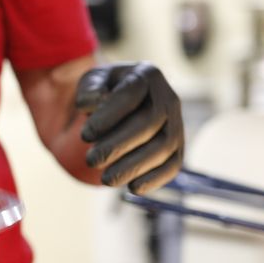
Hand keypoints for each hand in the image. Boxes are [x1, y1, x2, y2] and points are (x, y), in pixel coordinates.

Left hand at [74, 62, 183, 193]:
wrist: (124, 103)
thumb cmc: (105, 91)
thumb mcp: (92, 81)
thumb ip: (88, 89)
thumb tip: (92, 104)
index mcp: (146, 75)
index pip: (130, 95)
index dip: (108, 117)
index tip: (85, 136)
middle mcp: (168, 98)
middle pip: (149, 123)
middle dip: (118, 146)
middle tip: (92, 161)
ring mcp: (177, 124)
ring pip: (164, 147)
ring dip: (134, 166)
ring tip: (106, 179)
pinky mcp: (178, 148)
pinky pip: (174, 165)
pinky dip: (155, 179)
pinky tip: (132, 187)